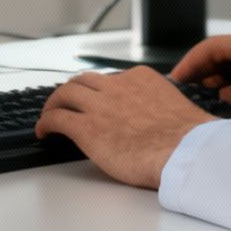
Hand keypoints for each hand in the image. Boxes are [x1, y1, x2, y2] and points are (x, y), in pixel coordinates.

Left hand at [35, 68, 215, 188]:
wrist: (184, 152)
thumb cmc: (188, 139)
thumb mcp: (177, 108)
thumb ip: (163, 107)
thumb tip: (168, 121)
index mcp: (141, 79)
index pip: (112, 78)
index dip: (99, 90)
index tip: (96, 98)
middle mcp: (117, 86)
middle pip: (83, 81)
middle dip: (71, 91)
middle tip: (65, 102)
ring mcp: (99, 105)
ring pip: (65, 93)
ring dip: (54, 103)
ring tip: (49, 114)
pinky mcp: (86, 127)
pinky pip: (56, 119)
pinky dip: (45, 122)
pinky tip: (43, 131)